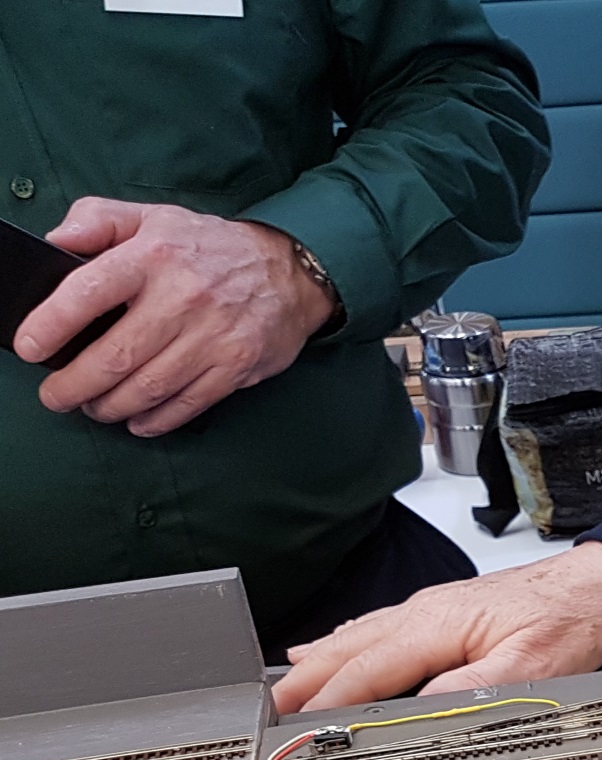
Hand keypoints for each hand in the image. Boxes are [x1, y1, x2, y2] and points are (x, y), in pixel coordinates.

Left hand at [13, 198, 334, 436]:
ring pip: (148, 387)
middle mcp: (183, 297)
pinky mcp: (236, 365)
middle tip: (55, 396)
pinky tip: (137, 419)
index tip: (30, 348)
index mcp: (154, 255)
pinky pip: (187, 403)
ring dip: (110, 406)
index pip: (88, 292)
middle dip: (74, 385)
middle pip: (116, 356)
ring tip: (93, 406)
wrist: (289, 273)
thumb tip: (55, 242)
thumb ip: (97, 219)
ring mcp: (213, 336)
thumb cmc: (210, 248)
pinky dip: (155, 419)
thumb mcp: (153, 216)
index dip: (51, 325)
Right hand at [271, 542, 601, 714]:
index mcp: (437, 626)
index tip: (294, 731)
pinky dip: (342, 640)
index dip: (325, 704)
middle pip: (348, 650)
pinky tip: (324, 645)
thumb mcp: (530, 671)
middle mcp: (424, 612)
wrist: (598, 586)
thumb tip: (416, 711)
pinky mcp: (442, 609)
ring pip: (357, 636)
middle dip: (304, 682)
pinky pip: (376, 625)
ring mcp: (430, 608)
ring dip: (317, 662)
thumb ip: (470, 693)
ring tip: (282, 687)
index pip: (366, 672)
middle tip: (267, 713)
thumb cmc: (570, 623)